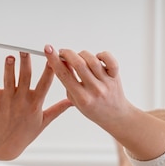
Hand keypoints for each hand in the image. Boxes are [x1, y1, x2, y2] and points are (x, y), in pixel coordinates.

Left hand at [0, 52, 71, 159]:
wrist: (6, 144)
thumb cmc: (26, 132)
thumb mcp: (45, 121)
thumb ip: (58, 109)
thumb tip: (73, 101)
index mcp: (36, 104)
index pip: (45, 84)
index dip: (49, 71)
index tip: (52, 59)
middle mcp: (22, 101)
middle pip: (25, 78)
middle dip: (26, 64)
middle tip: (26, 51)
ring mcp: (9, 101)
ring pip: (9, 80)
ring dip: (8, 68)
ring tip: (10, 57)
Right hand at [44, 46, 164, 160]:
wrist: (115, 116)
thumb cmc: (93, 109)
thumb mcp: (75, 100)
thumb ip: (68, 82)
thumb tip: (61, 61)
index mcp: (82, 98)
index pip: (64, 75)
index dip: (54, 60)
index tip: (48, 49)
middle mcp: (95, 90)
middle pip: (79, 64)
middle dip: (67, 54)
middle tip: (62, 52)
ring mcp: (106, 83)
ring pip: (92, 60)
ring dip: (82, 54)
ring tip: (78, 58)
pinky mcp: (115, 77)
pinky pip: (110, 60)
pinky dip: (102, 55)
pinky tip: (97, 58)